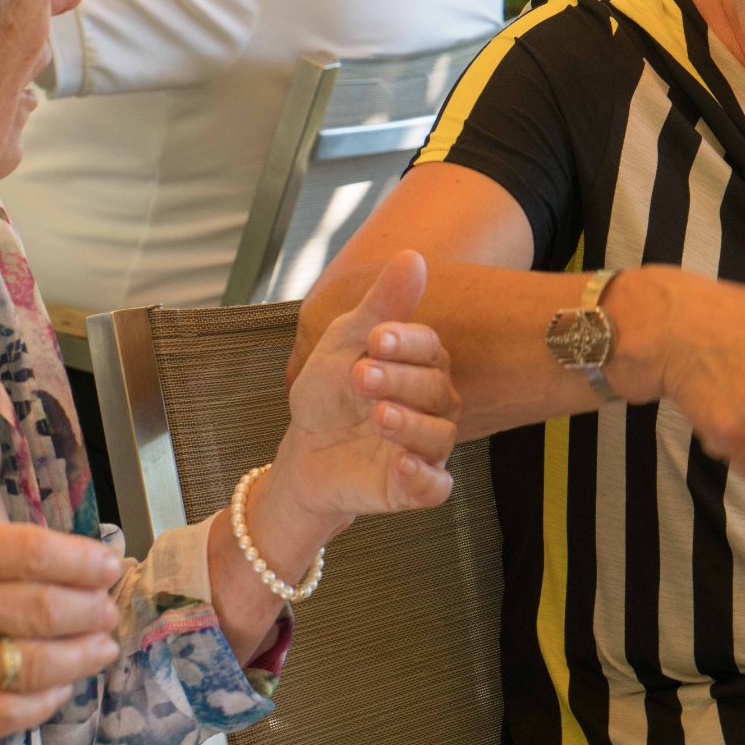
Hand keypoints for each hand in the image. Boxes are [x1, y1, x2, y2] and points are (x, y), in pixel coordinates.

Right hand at [0, 430, 124, 744]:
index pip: (29, 550)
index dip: (79, 559)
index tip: (106, 564)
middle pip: (41, 607)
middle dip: (90, 608)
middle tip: (111, 606)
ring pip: (31, 663)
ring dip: (79, 656)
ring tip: (102, 647)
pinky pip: (1, 714)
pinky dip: (39, 704)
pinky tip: (57, 691)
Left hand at [263, 248, 458, 537]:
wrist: (304, 450)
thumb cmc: (330, 392)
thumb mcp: (345, 342)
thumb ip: (381, 306)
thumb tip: (413, 257)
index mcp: (420, 365)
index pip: (430, 349)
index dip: (408, 342)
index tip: (376, 337)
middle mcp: (432, 405)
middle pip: (435, 390)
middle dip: (399, 380)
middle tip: (360, 375)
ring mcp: (425, 446)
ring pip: (440, 436)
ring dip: (410, 424)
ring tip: (377, 415)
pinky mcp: (414, 486)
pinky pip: (435, 486)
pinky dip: (424, 477)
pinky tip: (402, 464)